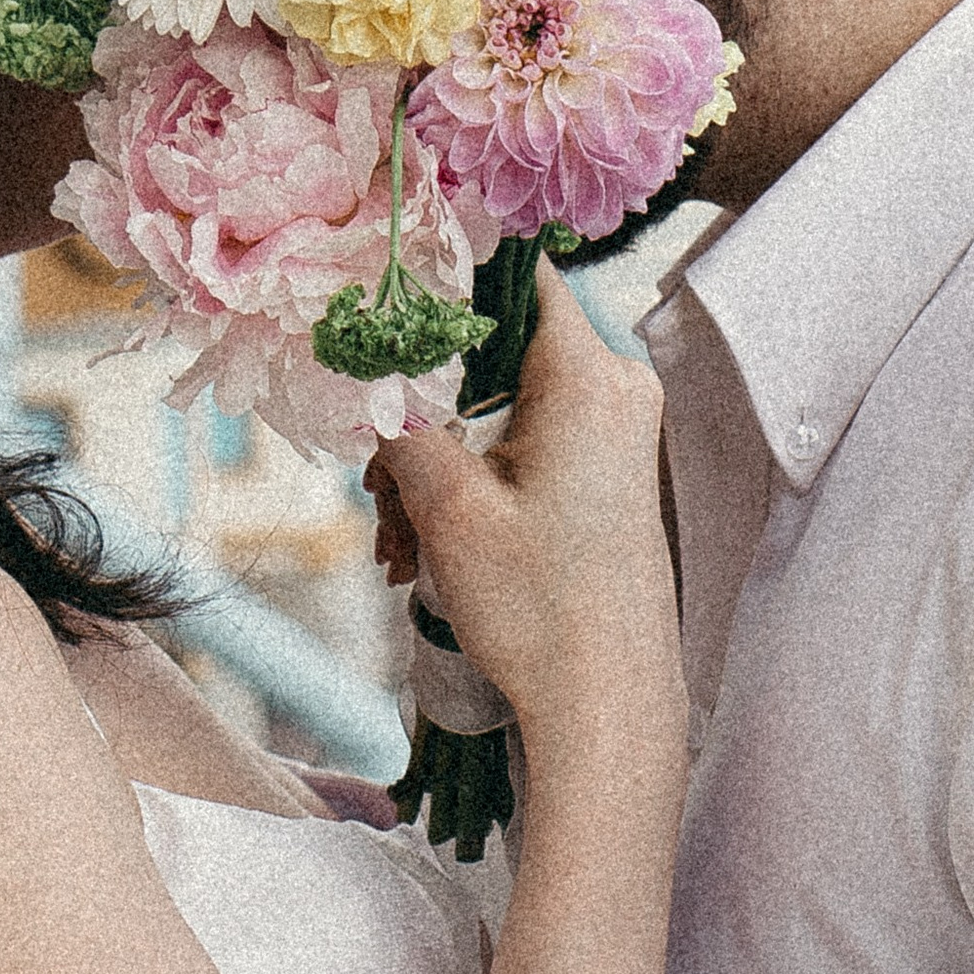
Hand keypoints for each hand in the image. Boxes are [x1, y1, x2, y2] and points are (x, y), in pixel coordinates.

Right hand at [373, 265, 681, 741]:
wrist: (605, 702)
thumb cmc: (541, 608)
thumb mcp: (447, 505)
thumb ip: (399, 414)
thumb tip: (358, 355)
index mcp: (588, 375)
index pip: (512, 271)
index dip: (442, 276)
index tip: (379, 305)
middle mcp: (615, 387)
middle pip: (489, 347)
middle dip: (420, 406)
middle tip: (377, 479)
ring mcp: (614, 429)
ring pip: (494, 401)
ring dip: (433, 458)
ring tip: (398, 536)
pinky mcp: (605, 467)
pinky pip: (518, 440)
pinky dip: (467, 479)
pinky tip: (422, 543)